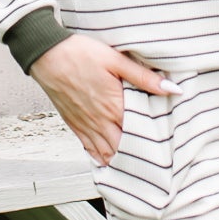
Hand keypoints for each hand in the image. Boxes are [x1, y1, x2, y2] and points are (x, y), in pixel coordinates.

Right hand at [29, 32, 178, 164]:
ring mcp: (86, 125)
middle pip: (124, 149)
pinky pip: (89, 149)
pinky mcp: (74, 124)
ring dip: (121, 160)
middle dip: (139, 157)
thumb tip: (172, 88)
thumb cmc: (80, 53)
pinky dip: (101, 157)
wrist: (46, 54)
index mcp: (114, 106)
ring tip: (136, 166)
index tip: (167, 149)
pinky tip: (109, 160)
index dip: (155, 143)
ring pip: (106, 153)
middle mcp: (100, 121)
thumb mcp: (116, 60)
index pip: (140, 134)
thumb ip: (144, 78)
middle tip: (155, 162)